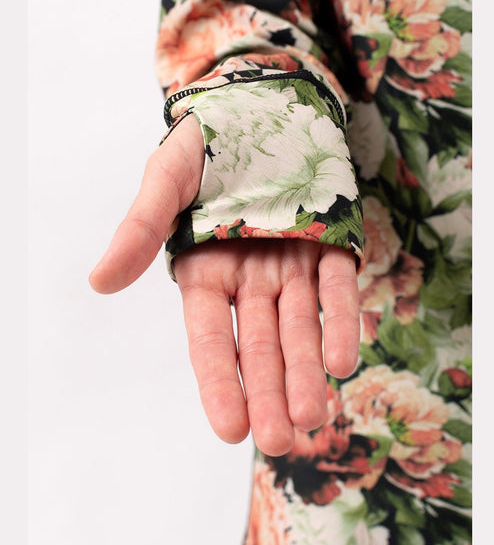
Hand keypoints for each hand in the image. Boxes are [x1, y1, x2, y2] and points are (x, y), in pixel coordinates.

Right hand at [89, 116, 359, 455]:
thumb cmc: (203, 143)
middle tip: (281, 440)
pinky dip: (340, 321)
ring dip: (308, 371)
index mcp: (205, 271)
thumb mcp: (164, 180)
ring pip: (301, 327)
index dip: (219, 381)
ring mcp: (292, 264)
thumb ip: (139, 229)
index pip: (209, 338)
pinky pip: (336, 287)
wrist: (258, 103)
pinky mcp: (329, 244)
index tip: (231, 429)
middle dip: (270, 391)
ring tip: (314, 418)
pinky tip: (343, 360)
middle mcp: (249, 278)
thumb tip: (99, 282)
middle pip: (260, 345)